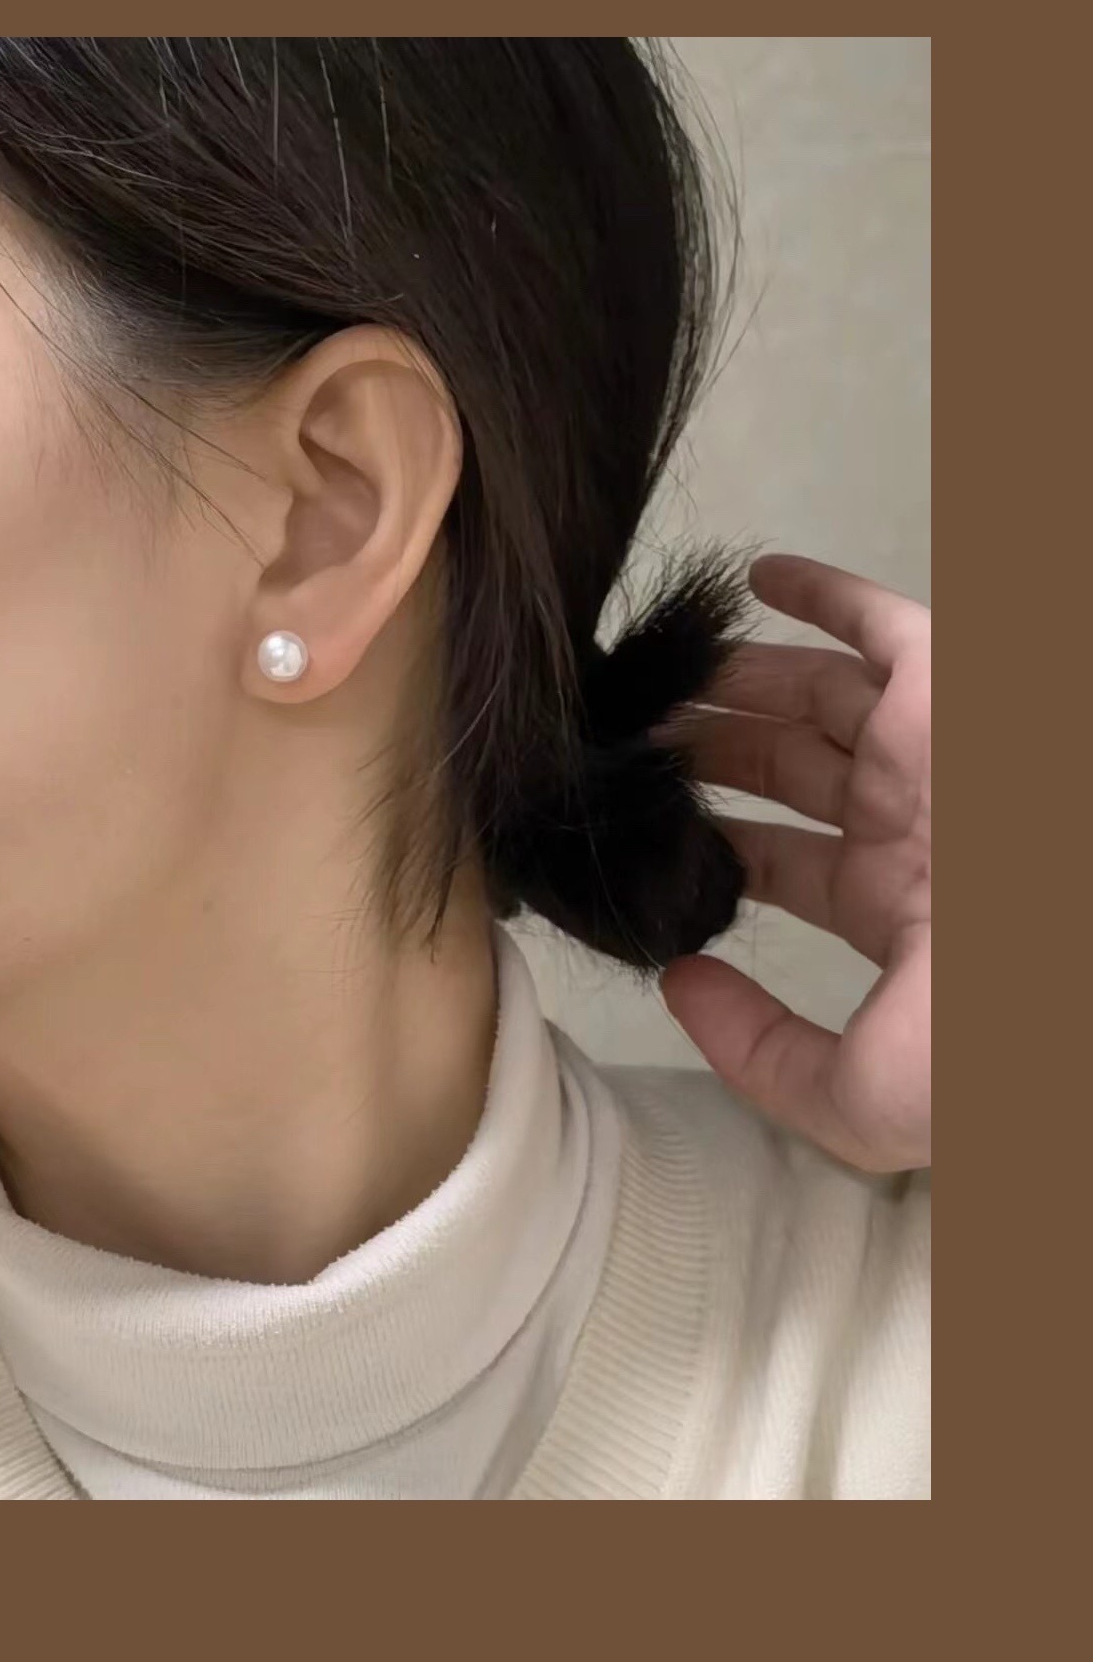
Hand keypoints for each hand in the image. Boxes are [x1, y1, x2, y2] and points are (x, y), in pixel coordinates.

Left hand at [653, 553, 930, 1173]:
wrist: (1069, 965)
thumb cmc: (987, 1036)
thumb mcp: (861, 1095)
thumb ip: (760, 1054)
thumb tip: (678, 980)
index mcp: (896, 907)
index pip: (785, 865)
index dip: (717, 844)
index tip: (643, 825)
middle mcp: (909, 820)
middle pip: (785, 770)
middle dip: (708, 750)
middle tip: (625, 735)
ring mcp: (929, 750)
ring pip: (815, 694)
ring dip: (737, 677)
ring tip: (658, 667)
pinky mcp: (948, 684)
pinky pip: (879, 619)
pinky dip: (819, 590)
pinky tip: (752, 576)